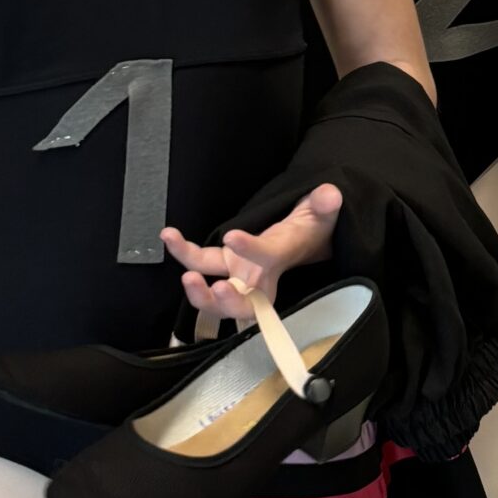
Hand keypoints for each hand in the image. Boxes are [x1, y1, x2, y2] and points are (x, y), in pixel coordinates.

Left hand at [162, 181, 344, 322]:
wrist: (308, 238)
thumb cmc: (313, 228)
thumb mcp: (321, 213)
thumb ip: (323, 204)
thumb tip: (329, 193)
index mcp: (283, 258)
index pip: (268, 257)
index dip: (251, 251)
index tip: (233, 237)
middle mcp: (259, 275)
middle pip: (240, 304)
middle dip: (221, 302)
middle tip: (203, 284)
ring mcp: (240, 273)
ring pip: (215, 294)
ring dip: (195, 290)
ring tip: (180, 266)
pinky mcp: (226, 264)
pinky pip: (202, 265)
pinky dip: (183, 255)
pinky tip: (168, 235)